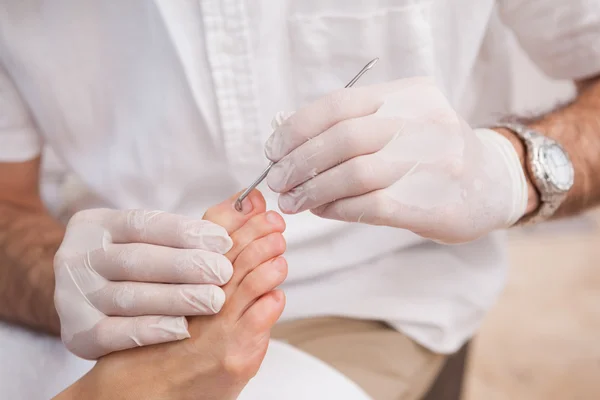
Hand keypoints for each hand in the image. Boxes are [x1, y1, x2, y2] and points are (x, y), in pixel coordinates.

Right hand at [54, 208, 235, 359]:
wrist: (84, 301)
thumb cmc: (132, 263)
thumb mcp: (152, 237)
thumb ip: (199, 220)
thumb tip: (252, 201)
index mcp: (95, 226)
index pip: (142, 224)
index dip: (184, 232)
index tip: (223, 241)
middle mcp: (77, 257)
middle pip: (136, 260)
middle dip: (185, 266)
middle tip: (223, 273)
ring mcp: (72, 296)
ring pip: (129, 296)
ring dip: (176, 299)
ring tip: (214, 301)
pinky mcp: (77, 333)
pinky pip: (114, 333)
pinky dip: (151, 329)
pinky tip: (183, 328)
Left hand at [264, 77, 527, 242]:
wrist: (494, 184)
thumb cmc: (432, 154)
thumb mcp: (400, 124)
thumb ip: (352, 128)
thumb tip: (288, 143)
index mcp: (410, 96)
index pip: (339, 105)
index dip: (297, 128)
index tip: (273, 150)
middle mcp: (424, 124)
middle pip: (343, 138)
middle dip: (299, 162)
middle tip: (278, 181)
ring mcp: (433, 164)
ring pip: (354, 174)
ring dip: (313, 189)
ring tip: (293, 201)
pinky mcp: (434, 204)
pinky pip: (370, 205)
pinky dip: (337, 209)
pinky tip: (323, 210)